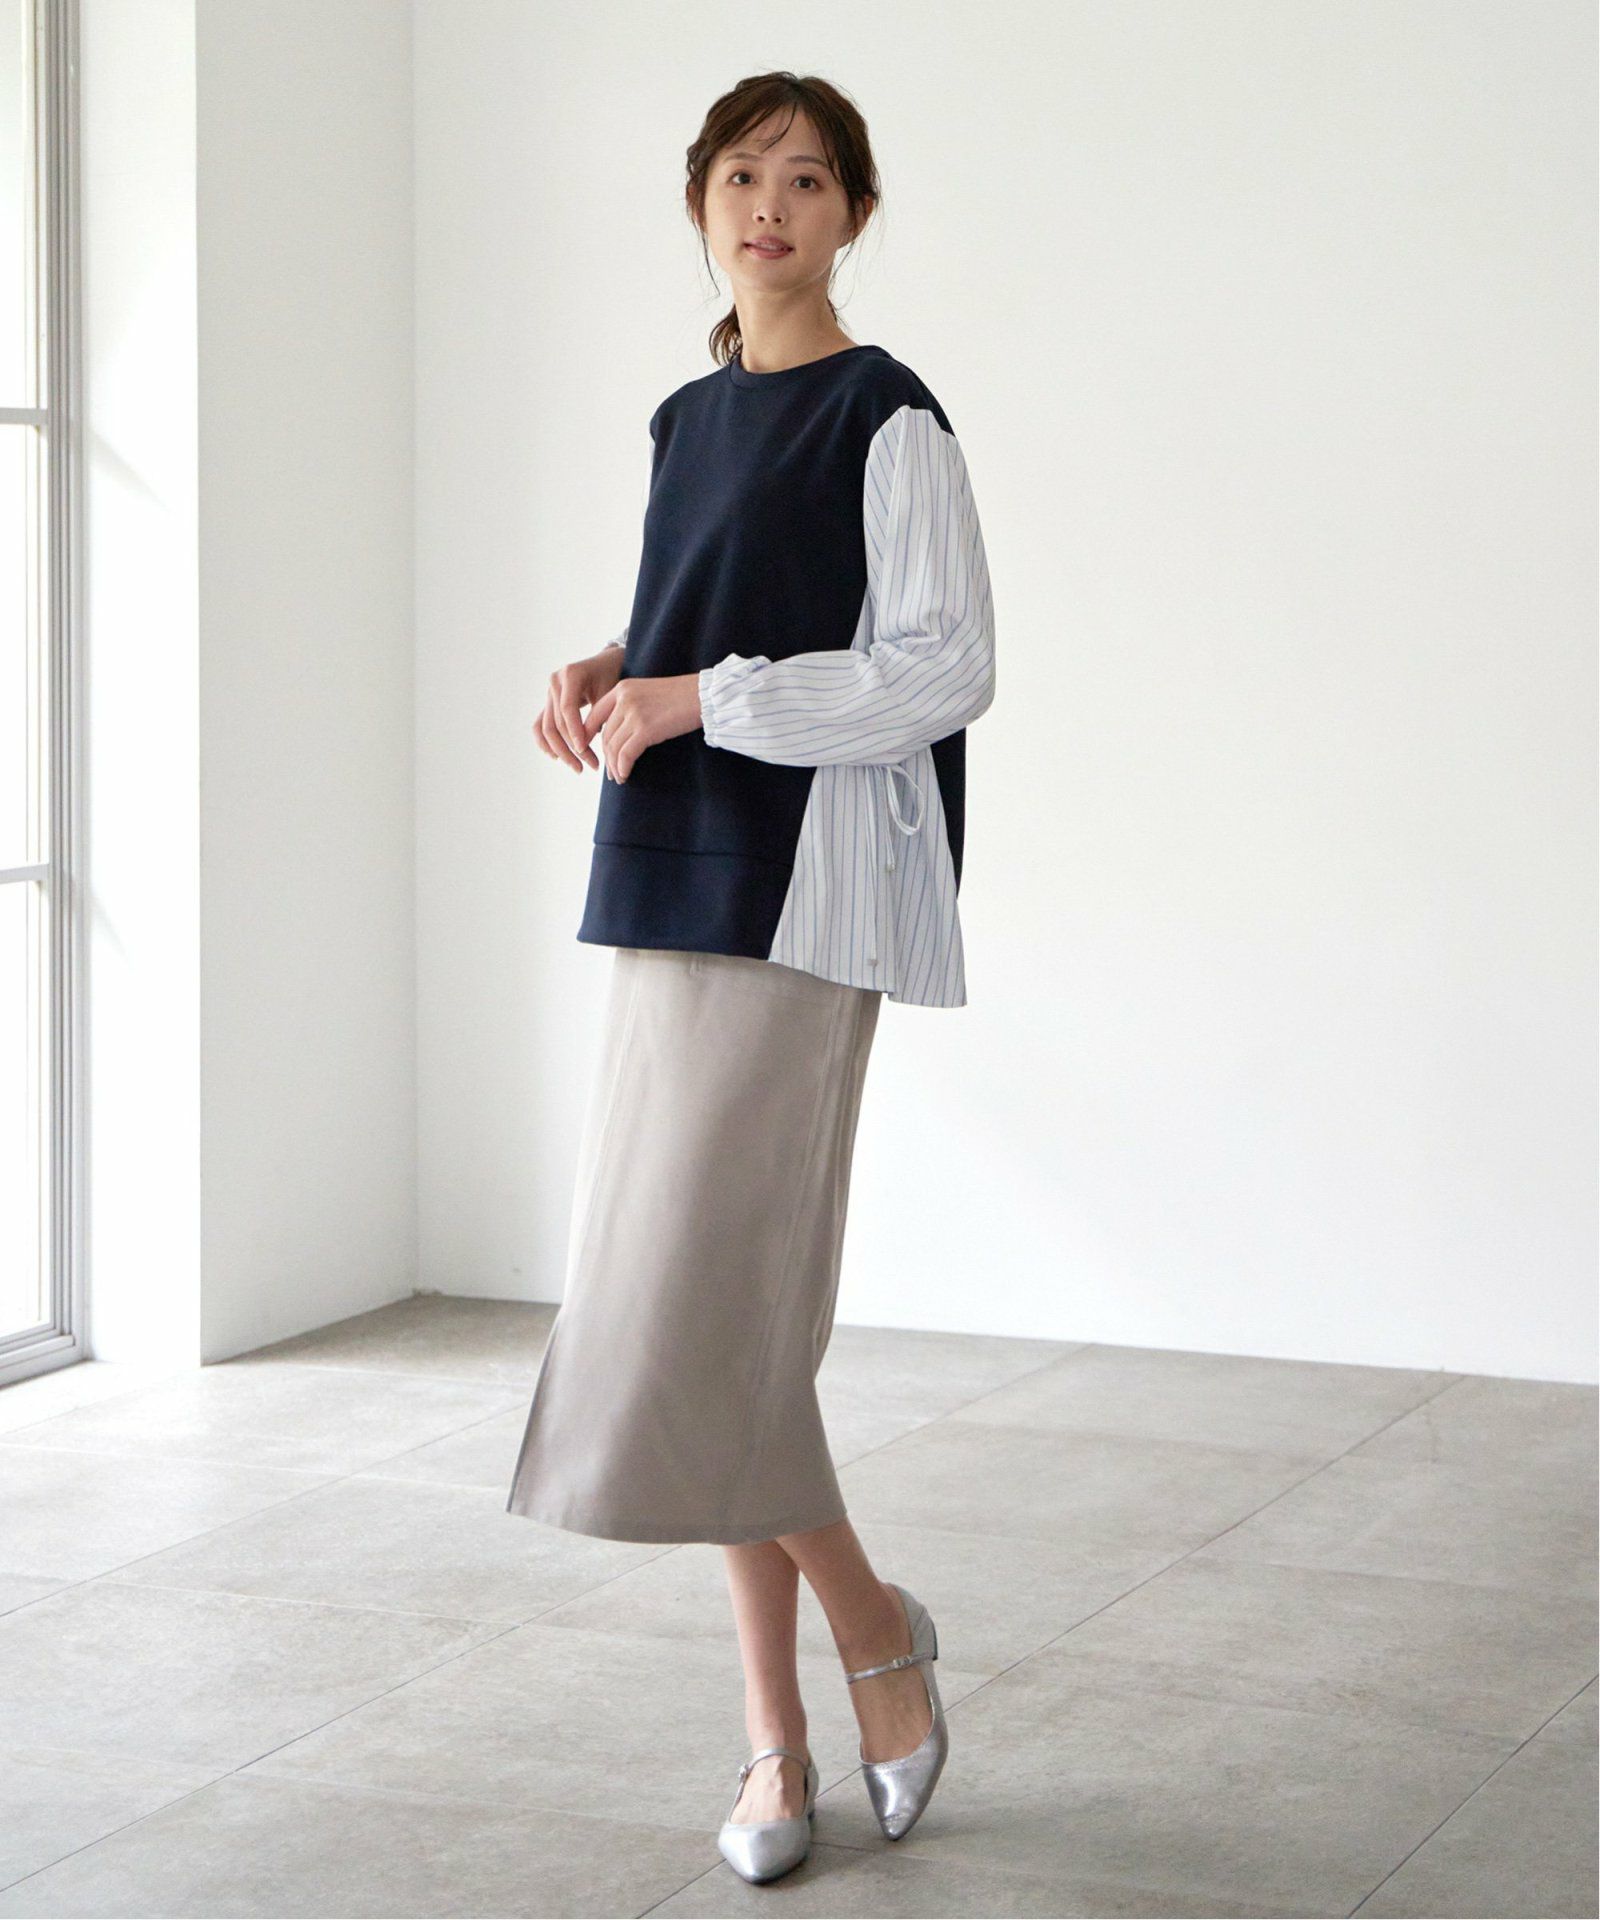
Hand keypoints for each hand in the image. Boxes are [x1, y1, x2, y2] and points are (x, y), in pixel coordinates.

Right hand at [535, 644, 626, 772]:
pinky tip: (558, 758)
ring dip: (560, 751)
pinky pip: (540, 725)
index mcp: (570, 675)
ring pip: (546, 728)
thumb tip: (583, 747)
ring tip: (577, 767)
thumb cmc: (612, 676)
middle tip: (589, 765)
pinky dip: (546, 743)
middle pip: (556, 722)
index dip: (575, 732)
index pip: (567, 709)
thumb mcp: (610, 692)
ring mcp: (549, 693)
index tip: (585, 751)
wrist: (607, 664)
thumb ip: (597, 716)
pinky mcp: (548, 703)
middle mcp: (555, 682)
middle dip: (571, 747)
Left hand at [584, 671, 703, 782]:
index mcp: (622, 688)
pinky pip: (625, 754)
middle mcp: (623, 699)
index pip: (595, 715)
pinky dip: (623, 768)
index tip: (588, 751)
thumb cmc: (682, 697)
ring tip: (619, 777)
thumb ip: (630, 706)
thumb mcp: (648, 693)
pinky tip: (625, 775)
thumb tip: (620, 732)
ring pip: (613, 746)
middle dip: (606, 757)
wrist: (704, 695)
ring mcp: (634, 713)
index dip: (588, 736)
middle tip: (610, 771)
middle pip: (605, 735)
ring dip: (614, 766)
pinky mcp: (645, 729)